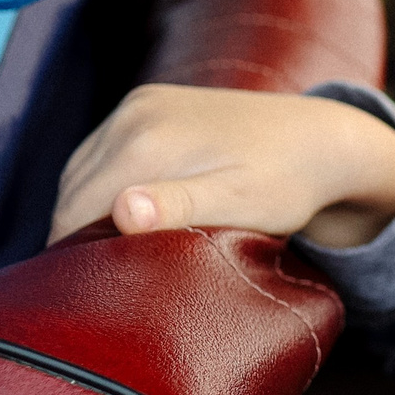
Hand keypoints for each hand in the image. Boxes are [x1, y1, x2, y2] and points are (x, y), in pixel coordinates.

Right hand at [50, 84, 394, 248]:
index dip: (76, 259)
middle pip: (73, 192)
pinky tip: (135, 211)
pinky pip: (105, 151)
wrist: (322, 137)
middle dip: (81, 235)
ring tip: (123, 248)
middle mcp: (134, 113)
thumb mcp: (238, 203)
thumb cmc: (284, 182)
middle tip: (109, 278)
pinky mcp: (151, 101)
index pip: (72, 214)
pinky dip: (108, 182)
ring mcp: (141, 102)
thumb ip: (180, 208)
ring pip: (84, 172)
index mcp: (144, 140)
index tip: (94, 293)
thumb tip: (123, 211)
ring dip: (92, 209)